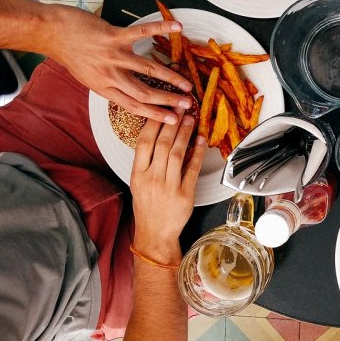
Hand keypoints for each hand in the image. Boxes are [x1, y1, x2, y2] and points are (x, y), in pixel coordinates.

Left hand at [48, 4, 193, 122]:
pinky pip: (141, 33)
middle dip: (168, 100)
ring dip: (170, 77)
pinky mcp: (114, 36)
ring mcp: (113, 55)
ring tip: (187, 83)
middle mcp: (110, 75)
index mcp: (104, 88)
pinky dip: (161, 29)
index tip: (173, 120)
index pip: (133, 106)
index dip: (155, 114)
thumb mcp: (88, 77)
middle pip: (144, 92)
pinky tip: (177, 27)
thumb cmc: (70, 54)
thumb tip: (129, 90)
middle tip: (187, 104)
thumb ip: (109, 84)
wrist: (52, 33)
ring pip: (148, 69)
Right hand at [130, 113, 205, 262]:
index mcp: (138, 174)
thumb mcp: (138, 183)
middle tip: (180, 107)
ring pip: (178, 154)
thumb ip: (147, 161)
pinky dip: (198, 153)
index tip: (162, 109)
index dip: (154, 123)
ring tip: (190, 119)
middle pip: (162, 144)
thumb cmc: (147, 206)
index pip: (144, 142)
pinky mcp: (185, 194)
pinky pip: (192, 169)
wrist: (155, 233)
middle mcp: (152, 178)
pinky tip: (201, 140)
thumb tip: (160, 136)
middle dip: (172, 123)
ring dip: (185, 134)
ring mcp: (169, 186)